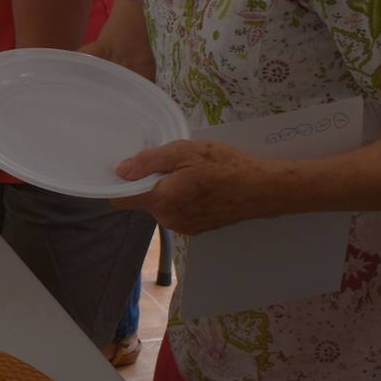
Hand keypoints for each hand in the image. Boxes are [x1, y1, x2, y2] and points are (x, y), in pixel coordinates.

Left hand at [111, 140, 277, 233]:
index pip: (121, 200)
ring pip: (162, 205)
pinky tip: (200, 186)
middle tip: (172, 162)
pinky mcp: (196, 228)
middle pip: (144, 199)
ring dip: (168, 189)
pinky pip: (177, 211)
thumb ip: (150, 161)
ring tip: (191, 172)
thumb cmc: (225, 167)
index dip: (119, 184)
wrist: (261, 189)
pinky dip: (182, 198)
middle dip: (151, 182)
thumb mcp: (185, 152)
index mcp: (162, 200)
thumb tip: (121, 171)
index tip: (126, 168)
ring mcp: (183, 227)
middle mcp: (168, 219)